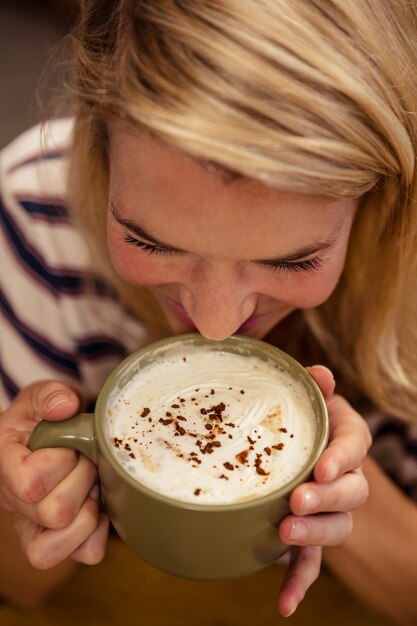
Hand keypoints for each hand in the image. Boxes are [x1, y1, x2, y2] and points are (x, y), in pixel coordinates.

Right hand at [0, 381, 108, 568]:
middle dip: (83, 480)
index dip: (61, 464)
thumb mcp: (43, 395)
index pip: (31, 483)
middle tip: (85, 462)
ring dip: (88, 511)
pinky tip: (97, 505)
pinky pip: (84, 554)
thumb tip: (65, 407)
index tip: (68, 445)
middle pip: (54, 512)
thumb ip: (52, 395)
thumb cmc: (41, 418)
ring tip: (90, 486)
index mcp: (5, 464)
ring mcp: (32, 527)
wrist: (40, 435)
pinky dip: (98, 532)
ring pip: (61, 544)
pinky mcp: (55, 541)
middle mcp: (12, 502)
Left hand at [277, 366, 371, 616]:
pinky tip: (284, 605)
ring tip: (284, 534)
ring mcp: (328, 510)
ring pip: (336, 528)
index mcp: (344, 439)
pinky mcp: (308, 537)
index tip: (322, 466)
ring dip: (314, 535)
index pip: (355, 447)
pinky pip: (310, 563)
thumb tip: (321, 374)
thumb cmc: (294, 417)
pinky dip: (298, 583)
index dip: (341, 458)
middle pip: (351, 494)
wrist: (283, 444)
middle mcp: (344, 477)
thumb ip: (311, 386)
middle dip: (327, 498)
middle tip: (297, 501)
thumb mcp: (302, 398)